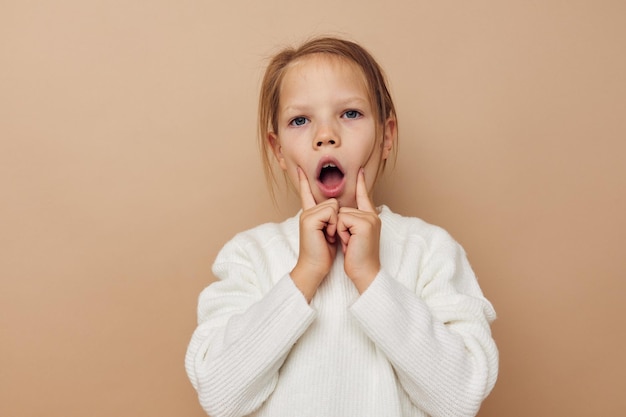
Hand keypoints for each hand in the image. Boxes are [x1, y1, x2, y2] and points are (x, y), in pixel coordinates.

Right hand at [290, 167, 337, 301]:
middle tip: (331, 235)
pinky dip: (333, 224)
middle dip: (339, 219)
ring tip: (329, 236)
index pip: (307, 194)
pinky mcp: (309, 219)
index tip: (299, 168)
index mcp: (310, 214)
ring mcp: (306, 215)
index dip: (304, 182)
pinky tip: (327, 235)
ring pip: (334, 205)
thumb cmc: (324, 253)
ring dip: (337, 223)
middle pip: (333, 201)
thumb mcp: (330, 232)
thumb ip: (331, 218)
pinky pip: (331, 211)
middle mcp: (307, 212)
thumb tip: (339, 207)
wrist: (315, 267)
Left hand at [337, 169, 380, 292]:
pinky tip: (350, 242)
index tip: (360, 170)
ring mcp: (370, 218)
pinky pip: (342, 219)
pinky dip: (341, 232)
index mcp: (370, 217)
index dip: (361, 183)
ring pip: (341, 213)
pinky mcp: (365, 223)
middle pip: (343, 208)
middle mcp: (372, 215)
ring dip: (339, 230)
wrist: (363, 272)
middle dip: (339, 226)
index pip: (364, 196)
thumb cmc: (355, 257)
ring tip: (349, 243)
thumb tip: (340, 211)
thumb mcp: (352, 235)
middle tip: (349, 242)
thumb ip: (350, 221)